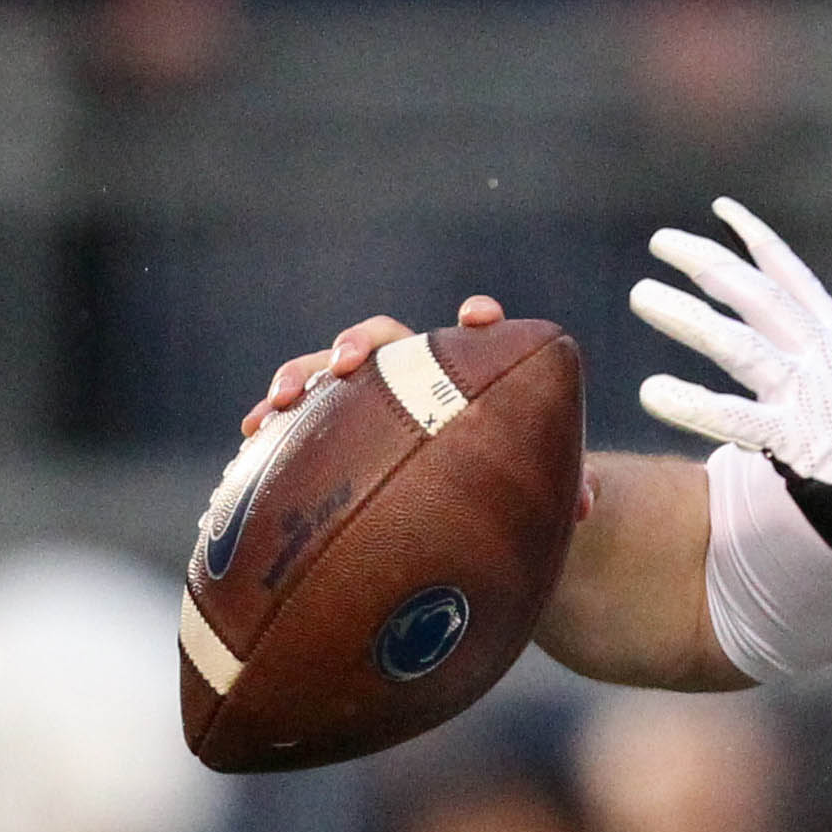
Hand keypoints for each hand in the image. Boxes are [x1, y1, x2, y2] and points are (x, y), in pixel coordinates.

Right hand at [239, 297, 598, 516]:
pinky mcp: (328, 432)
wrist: (464, 514)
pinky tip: (246, 445)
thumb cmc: (505, 488)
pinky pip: (292, 422)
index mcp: (461, 377)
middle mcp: (409, 378)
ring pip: (325, 373)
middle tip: (346, 364)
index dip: (476, 319)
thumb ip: (565, 485)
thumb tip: (585, 502)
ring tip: (276, 404)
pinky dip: (270, 426)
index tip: (477, 317)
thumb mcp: (536, 489)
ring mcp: (363, 401)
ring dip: (300, 376)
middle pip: (381, 339)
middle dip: (360, 342)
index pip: (471, 334)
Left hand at [632, 198, 831, 595]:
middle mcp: (822, 357)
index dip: (757, 240)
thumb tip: (774, 321)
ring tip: (642, 296)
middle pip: (757, 298)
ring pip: (739, 346)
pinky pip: (733, 417)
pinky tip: (653, 390)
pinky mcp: (791, 439)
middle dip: (708, 263)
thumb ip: (813, 349)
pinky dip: (691, 402)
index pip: (793, 276)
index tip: (721, 210)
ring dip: (688, 318)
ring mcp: (806, 396)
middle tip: (661, 242)